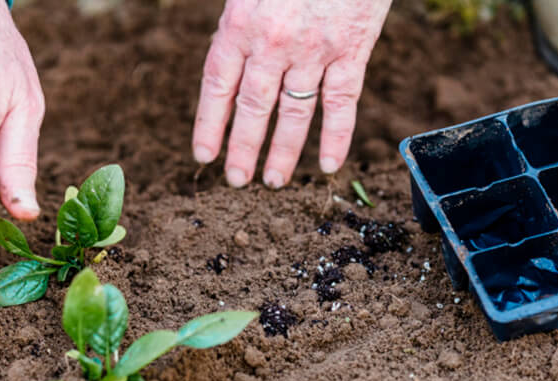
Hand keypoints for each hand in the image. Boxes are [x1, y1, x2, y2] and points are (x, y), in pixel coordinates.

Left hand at [192, 0, 391, 188]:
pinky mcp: (353, 49)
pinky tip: (329, 165)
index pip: (217, 85)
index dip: (209, 124)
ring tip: (273, 181)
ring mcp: (315, 49)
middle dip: (243, 149)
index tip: (204, 155)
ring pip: (294, 113)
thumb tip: (228, 65)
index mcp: (240, 22)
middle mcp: (274, 42)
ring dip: (283, 152)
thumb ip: (238, 22)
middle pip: (253, 108)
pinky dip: (337, 136)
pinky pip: (342, 102)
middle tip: (236, 180)